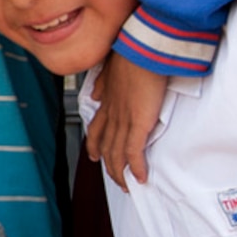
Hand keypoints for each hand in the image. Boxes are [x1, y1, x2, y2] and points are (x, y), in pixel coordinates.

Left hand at [86, 52, 167, 188]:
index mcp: (107, 101)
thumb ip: (103, 83)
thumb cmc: (132, 54)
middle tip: (116, 179)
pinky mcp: (138, 123)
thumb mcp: (111, 68)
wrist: (142, 51)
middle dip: (110, 166)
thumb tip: (96, 94)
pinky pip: (134, 152)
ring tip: (127, 185)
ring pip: (117, 154)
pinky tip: (141, 178)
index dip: (95, 145)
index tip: (95, 156)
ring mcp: (123, 120)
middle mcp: (112, 114)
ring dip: (121, 173)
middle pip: (106, 147)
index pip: (97, 129)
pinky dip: (136, 168)